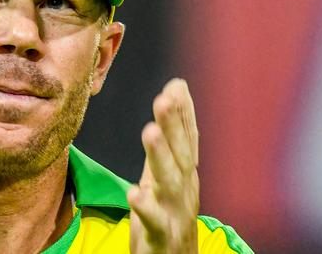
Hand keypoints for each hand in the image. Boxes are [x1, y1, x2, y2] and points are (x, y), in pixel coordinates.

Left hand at [128, 79, 199, 253]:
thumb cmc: (168, 213)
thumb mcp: (167, 174)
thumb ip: (169, 138)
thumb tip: (173, 93)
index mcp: (185, 174)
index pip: (187, 139)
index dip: (183, 113)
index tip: (176, 86)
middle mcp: (185, 190)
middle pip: (181, 154)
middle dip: (173, 126)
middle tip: (164, 99)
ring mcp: (175, 213)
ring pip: (170, 182)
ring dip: (161, 156)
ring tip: (149, 131)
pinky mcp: (160, 236)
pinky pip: (153, 221)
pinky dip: (146, 206)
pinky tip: (134, 192)